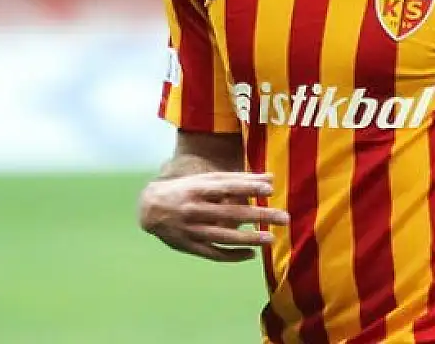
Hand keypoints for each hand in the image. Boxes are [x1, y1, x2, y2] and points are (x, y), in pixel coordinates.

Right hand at [139, 171, 289, 262]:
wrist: (150, 208)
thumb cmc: (187, 189)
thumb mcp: (207, 180)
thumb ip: (238, 179)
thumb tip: (271, 178)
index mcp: (197, 189)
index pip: (226, 187)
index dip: (247, 187)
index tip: (269, 188)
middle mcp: (194, 209)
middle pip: (231, 213)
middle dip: (259, 215)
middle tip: (284, 218)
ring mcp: (191, 230)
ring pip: (224, 236)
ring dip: (249, 238)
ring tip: (270, 238)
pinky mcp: (190, 246)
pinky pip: (214, 253)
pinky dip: (233, 255)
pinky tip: (251, 254)